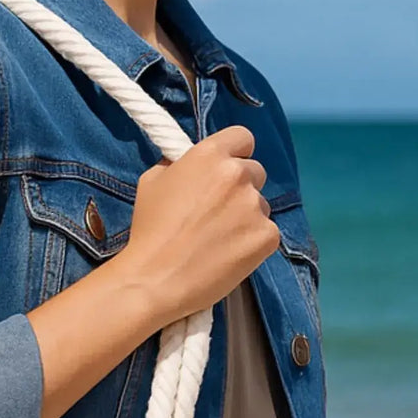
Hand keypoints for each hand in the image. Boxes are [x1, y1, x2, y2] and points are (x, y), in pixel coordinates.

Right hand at [114, 125, 279, 325]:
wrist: (155, 280)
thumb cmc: (149, 232)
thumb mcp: (153, 182)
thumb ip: (178, 165)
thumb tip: (189, 163)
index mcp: (210, 154)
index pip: (242, 138)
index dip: (235, 154)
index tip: (225, 172)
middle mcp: (238, 174)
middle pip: (255, 172)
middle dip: (241, 188)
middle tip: (218, 214)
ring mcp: (255, 206)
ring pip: (261, 205)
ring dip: (247, 217)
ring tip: (219, 241)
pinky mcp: (266, 236)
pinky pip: (268, 233)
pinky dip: (253, 243)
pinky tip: (229, 256)